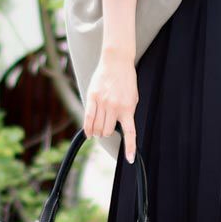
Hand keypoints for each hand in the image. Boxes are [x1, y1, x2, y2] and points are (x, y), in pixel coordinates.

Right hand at [83, 47, 137, 163]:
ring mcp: (103, 102)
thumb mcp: (133, 98)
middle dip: (106, 132)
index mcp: (128, 109)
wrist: (117, 62)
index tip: (130, 159)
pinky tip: (88, 134)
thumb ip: (127, 113)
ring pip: (97, 127)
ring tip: (99, 127)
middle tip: (107, 127)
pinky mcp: (92, 97)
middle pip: (107, 131)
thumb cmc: (126, 81)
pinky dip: (88, 129)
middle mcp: (115, 107)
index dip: (130, 148)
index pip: (130, 133)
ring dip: (97, 130)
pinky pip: (88, 118)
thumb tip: (121, 128)